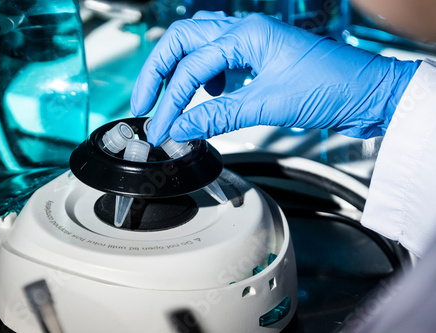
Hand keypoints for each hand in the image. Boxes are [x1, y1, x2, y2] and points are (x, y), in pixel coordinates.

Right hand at [131, 11, 419, 145]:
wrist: (367, 94)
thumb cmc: (332, 88)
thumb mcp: (269, 105)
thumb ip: (219, 115)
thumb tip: (182, 128)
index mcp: (247, 34)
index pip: (192, 67)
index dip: (171, 101)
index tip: (160, 128)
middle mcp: (245, 32)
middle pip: (183, 40)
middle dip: (158, 71)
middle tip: (144, 101)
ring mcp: (251, 43)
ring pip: (198, 46)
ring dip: (179, 71)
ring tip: (172, 99)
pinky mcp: (258, 59)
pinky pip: (219, 60)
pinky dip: (205, 77)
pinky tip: (210, 94)